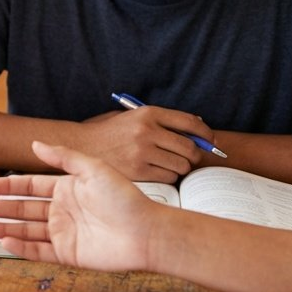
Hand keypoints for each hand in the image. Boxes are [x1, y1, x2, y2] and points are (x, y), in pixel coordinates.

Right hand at [0, 141, 160, 269]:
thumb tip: (36, 144)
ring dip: (2, 227)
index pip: (29, 186)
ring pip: (25, 230)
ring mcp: (64, 233)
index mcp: (67, 189)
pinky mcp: (68, 254)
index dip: (7, 186)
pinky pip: (38, 250)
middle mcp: (63, 210)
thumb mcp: (93, 169)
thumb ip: (63, 157)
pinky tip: (4, 240)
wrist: (146, 232)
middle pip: (22, 209)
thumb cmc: (126, 199)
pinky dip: (20, 247)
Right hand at [76, 104, 211, 180]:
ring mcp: (143, 152)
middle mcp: (147, 131)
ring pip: (182, 165)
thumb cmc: (110, 133)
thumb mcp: (133, 118)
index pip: (190, 122)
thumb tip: (198, 125)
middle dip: (194, 155)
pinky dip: (168, 177)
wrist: (81, 148)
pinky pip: (169, 177)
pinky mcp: (139, 171)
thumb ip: (162, 121)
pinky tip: (157, 173)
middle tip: (189, 158)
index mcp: (148, 113)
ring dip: (180, 168)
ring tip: (169, 166)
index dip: (206, 133)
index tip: (211, 140)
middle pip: (189, 147)